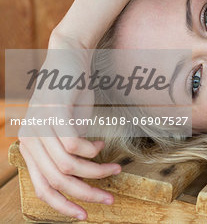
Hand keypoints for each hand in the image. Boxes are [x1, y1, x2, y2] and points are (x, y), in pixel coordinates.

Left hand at [18, 32, 121, 220]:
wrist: (68, 59)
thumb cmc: (70, 96)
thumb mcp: (67, 128)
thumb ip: (67, 151)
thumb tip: (82, 176)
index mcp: (31, 147)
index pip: (42, 188)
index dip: (63, 206)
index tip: (85, 215)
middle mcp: (30, 140)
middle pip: (59, 181)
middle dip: (87, 194)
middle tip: (110, 198)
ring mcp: (41, 126)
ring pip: (69, 165)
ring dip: (97, 171)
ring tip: (115, 169)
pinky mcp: (55, 113)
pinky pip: (75, 145)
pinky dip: (92, 150)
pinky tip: (100, 144)